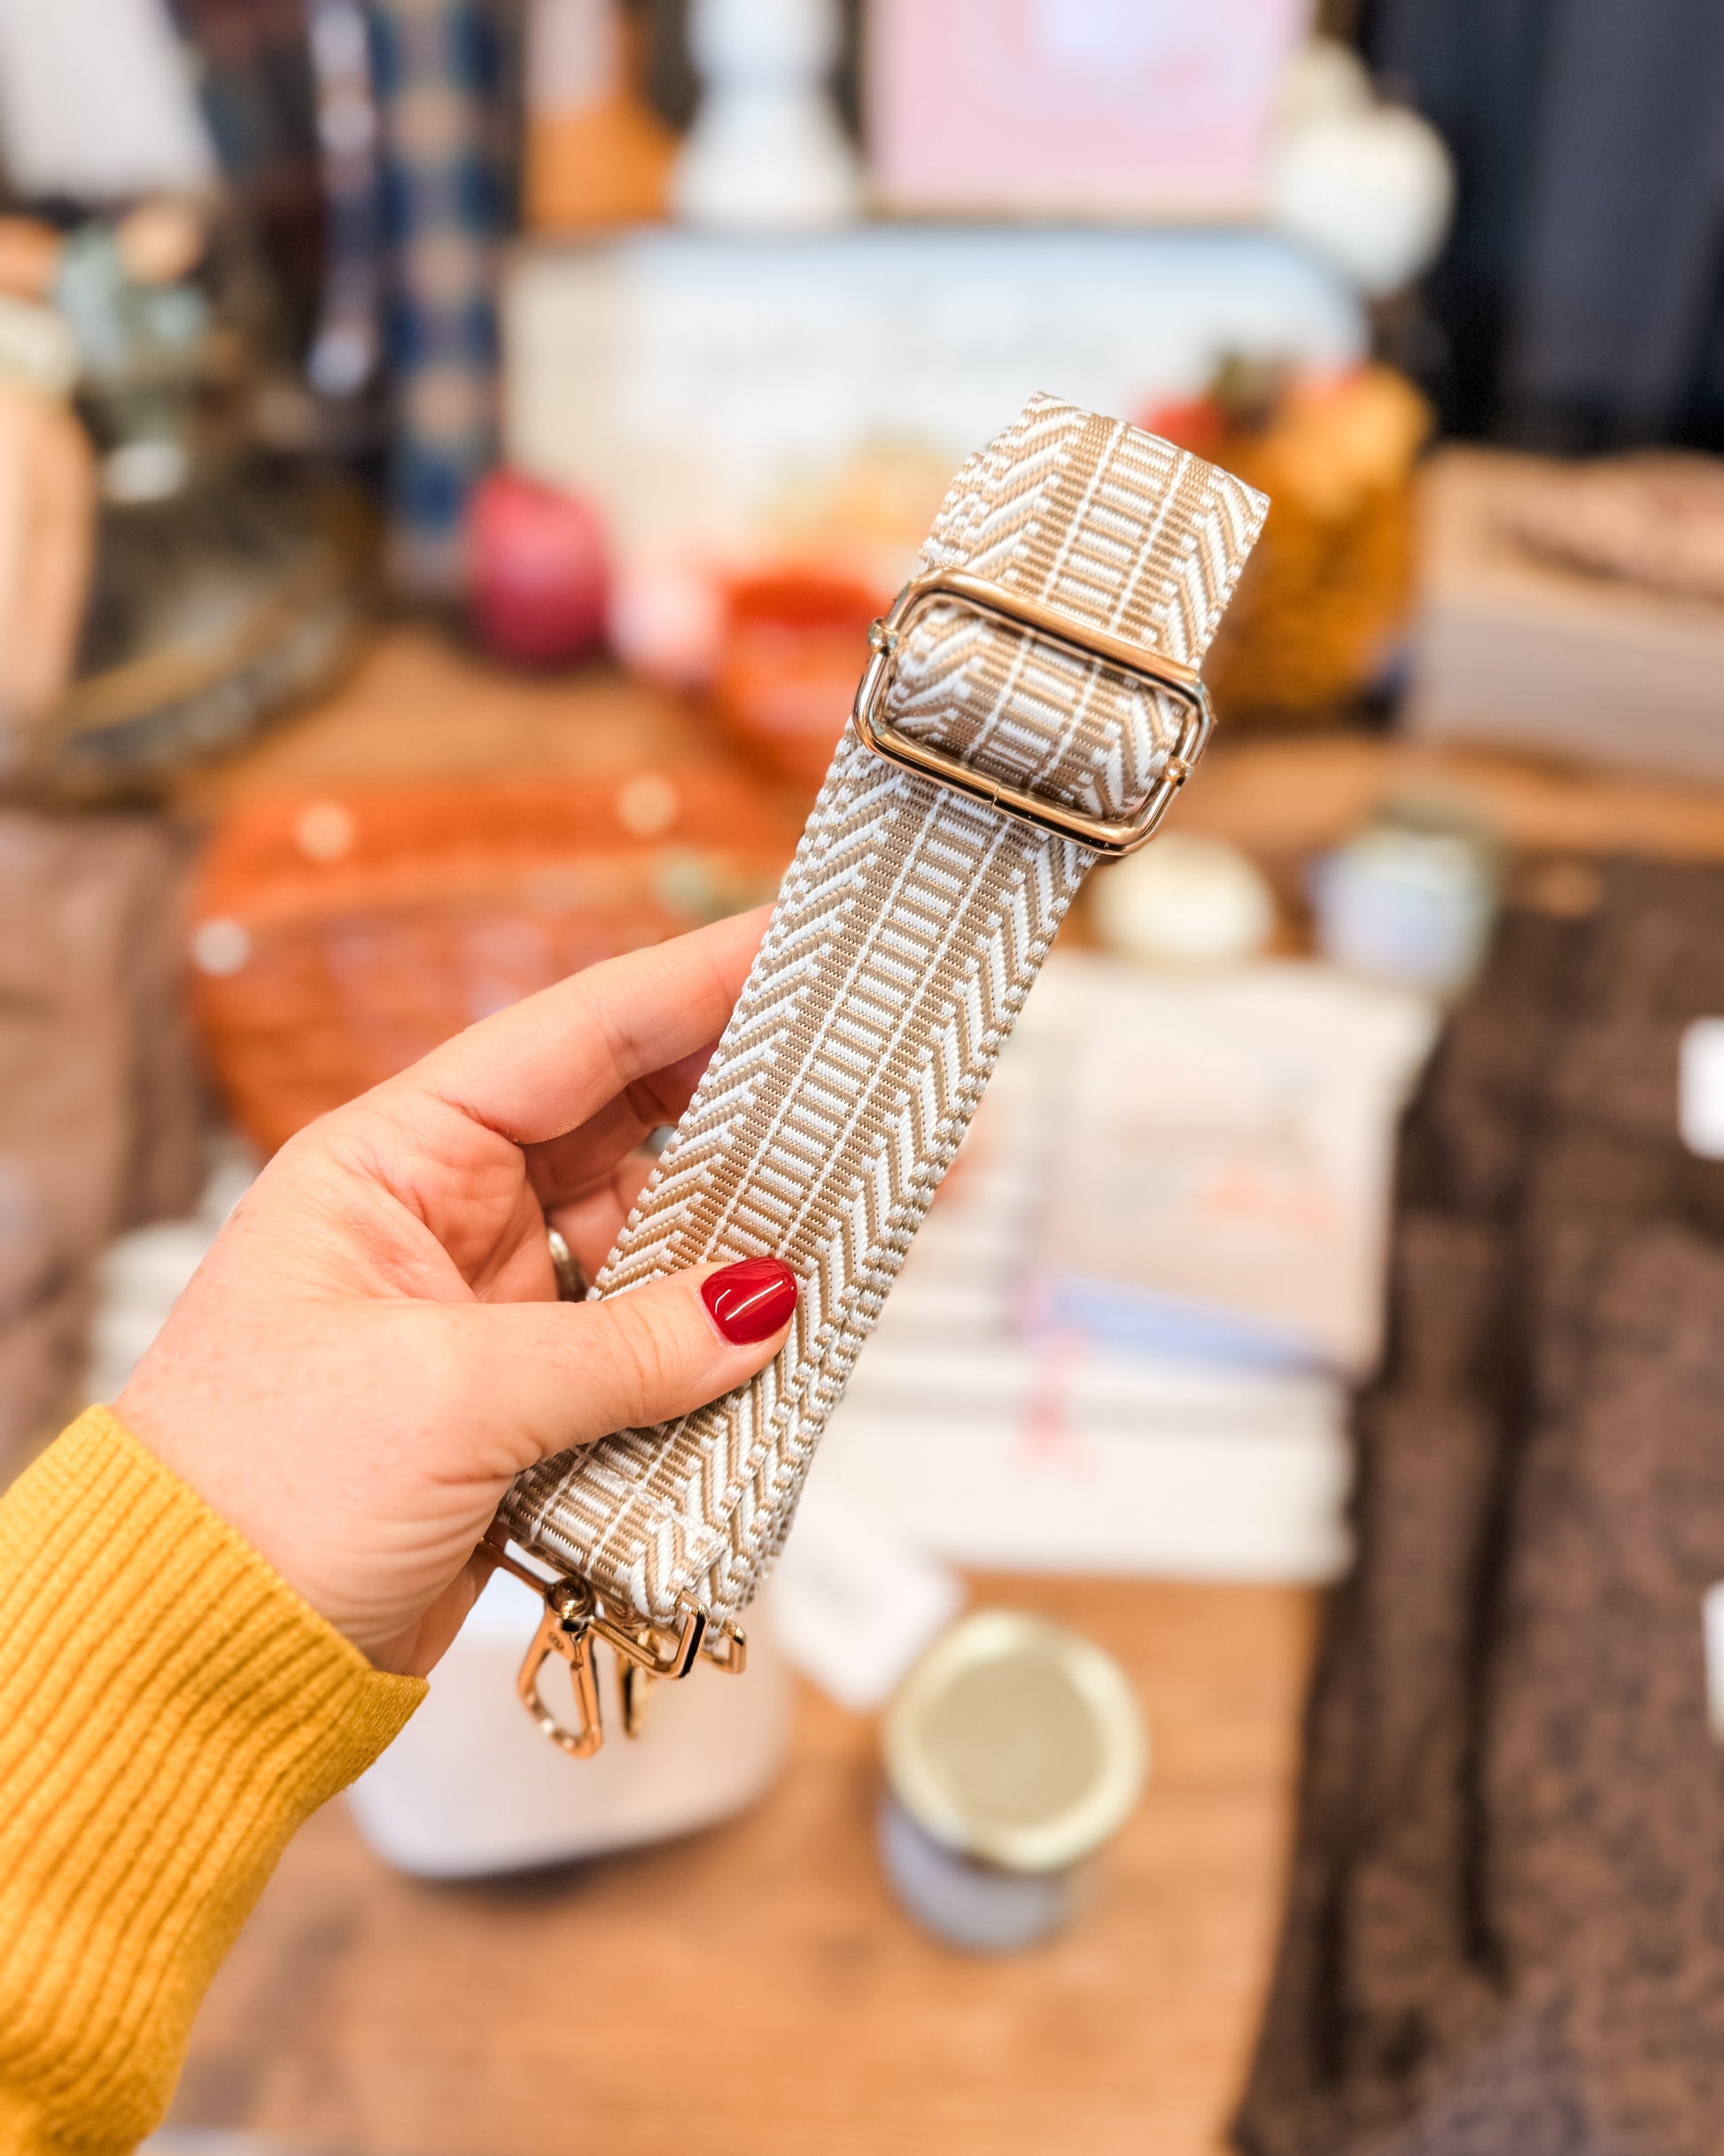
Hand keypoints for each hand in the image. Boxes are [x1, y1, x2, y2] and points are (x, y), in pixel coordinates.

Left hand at [116, 909, 794, 1677]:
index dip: (685, 984)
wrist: (200, 1659)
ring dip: (736, 1244)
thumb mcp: (448, 1396)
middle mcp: (445, 1221)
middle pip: (622, 1131)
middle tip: (853, 1073)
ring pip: (646, 1246)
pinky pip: (645, 1350)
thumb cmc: (254, 1498)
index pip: (565, 1041)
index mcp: (391, 1163)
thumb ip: (624, 1347)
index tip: (787, 938)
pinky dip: (711, 1352)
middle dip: (734, 1106)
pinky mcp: (523, 1405)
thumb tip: (764, 1308)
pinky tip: (779, 1339)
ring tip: (839, 1217)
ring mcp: (489, 1314)